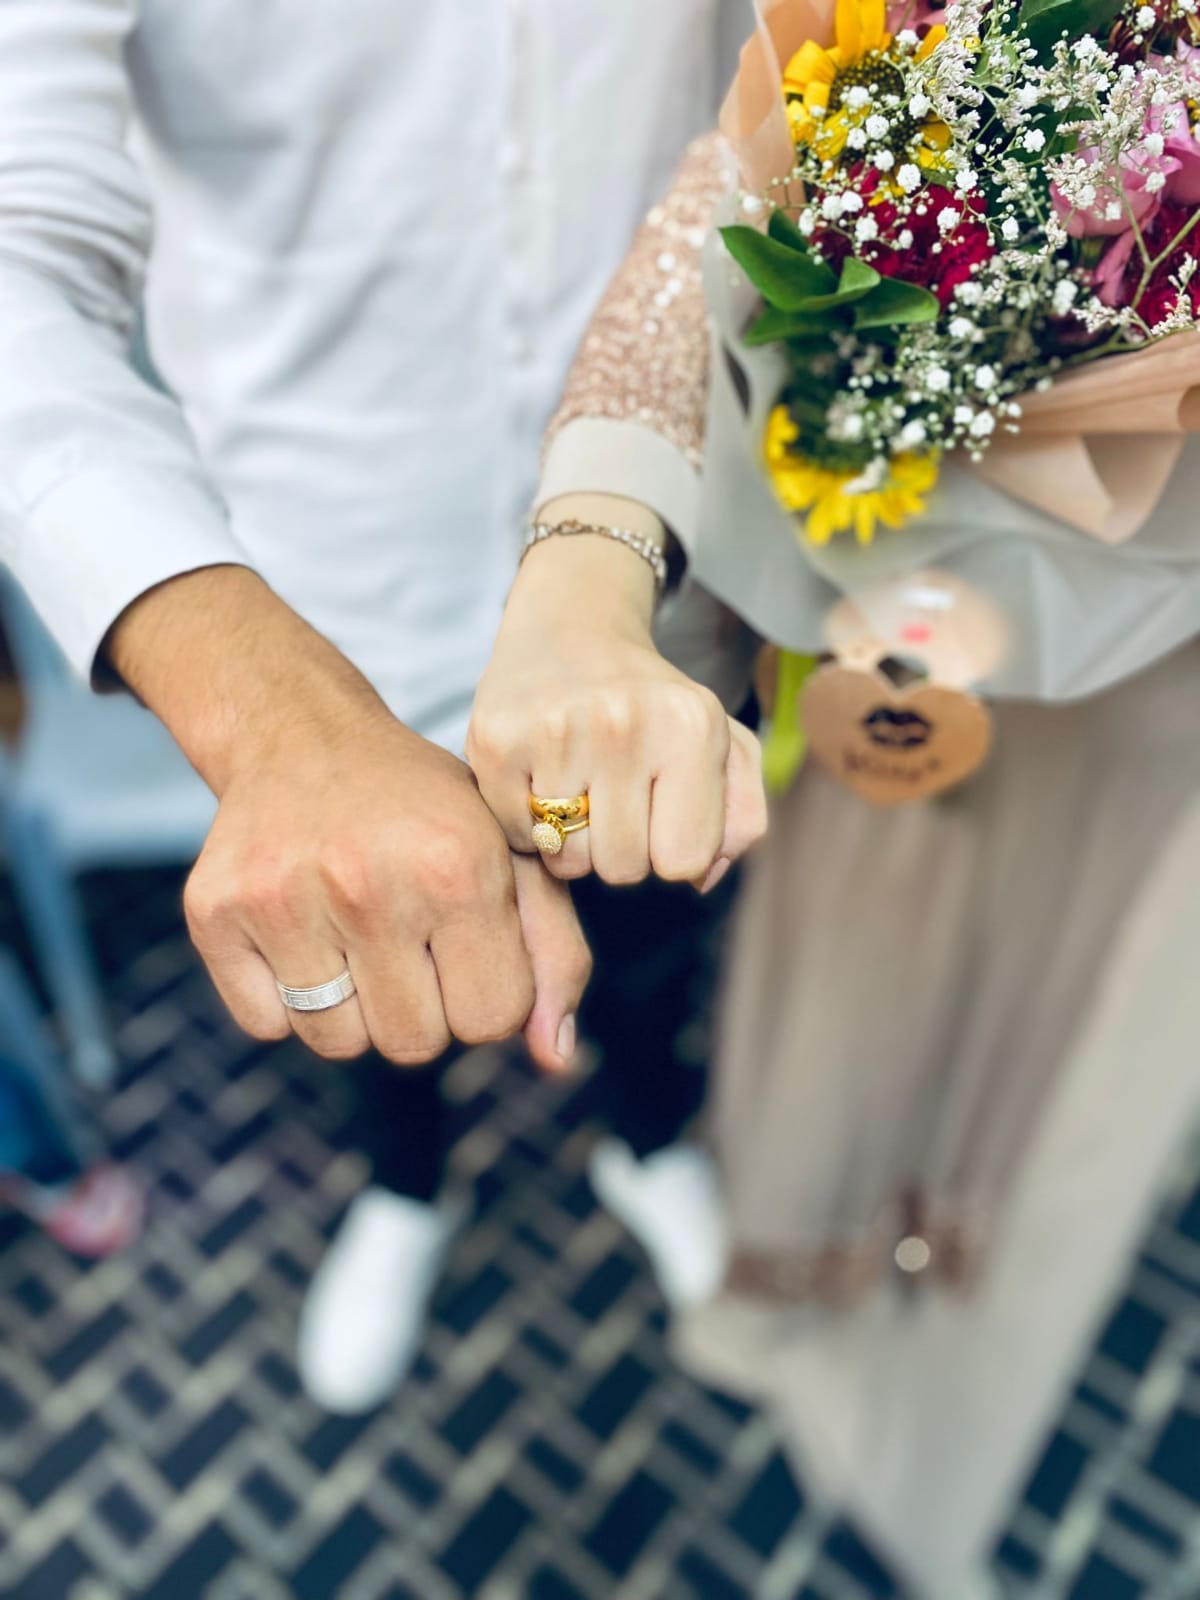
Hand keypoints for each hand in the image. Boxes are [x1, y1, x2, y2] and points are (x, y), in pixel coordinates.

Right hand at [107, 567, 590, 1069]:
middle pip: (414, 1045)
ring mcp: (283, 898)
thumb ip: (555, 958)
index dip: (487, 990)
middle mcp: (368, 882)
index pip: (491, 1019)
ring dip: (354, 1009)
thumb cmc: (426, 812)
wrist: (301, 735)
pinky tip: (302, 929)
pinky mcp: (216, 910)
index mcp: (458, 867)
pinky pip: (266, 1025)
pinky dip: (285, 996)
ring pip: (338, 1045)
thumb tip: (557, 1062)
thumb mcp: (513, 857)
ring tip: (355, 934)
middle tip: (408, 937)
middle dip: (423, 1006)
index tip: (467, 941)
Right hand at [467, 503, 766, 887]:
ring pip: (568, 859)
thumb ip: (742, 819)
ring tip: (575, 784)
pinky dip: (526, 821)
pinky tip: (538, 775)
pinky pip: (518, 836)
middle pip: (623, 868)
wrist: (568, 631)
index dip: (669, 849)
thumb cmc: (652, 705)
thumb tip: (702, 879)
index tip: (658, 810)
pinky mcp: (496, 739)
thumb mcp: (722, 746)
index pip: (684, 862)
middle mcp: (625, 722)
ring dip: (570, 839)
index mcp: (692, 725)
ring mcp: (555, 729)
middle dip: (619, 847)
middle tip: (610, 796)